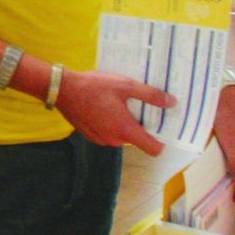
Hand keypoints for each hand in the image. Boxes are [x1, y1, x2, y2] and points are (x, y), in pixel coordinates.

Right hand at [52, 68, 175, 154]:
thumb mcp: (125, 85)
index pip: (153, 149)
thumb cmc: (93, 87)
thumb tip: (172, 103)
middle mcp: (114, 140)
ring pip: (121, 135)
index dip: (161, 141)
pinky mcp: (90, 135)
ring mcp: (100, 139)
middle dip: (139, 125)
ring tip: (118, 104)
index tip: (162, 128)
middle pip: (137, 139)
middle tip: (136, 106)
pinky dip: (109, 124)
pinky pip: (108, 133)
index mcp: (125, 130)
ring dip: (123, 124)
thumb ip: (150, 95)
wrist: (62, 89)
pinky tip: (103, 107)